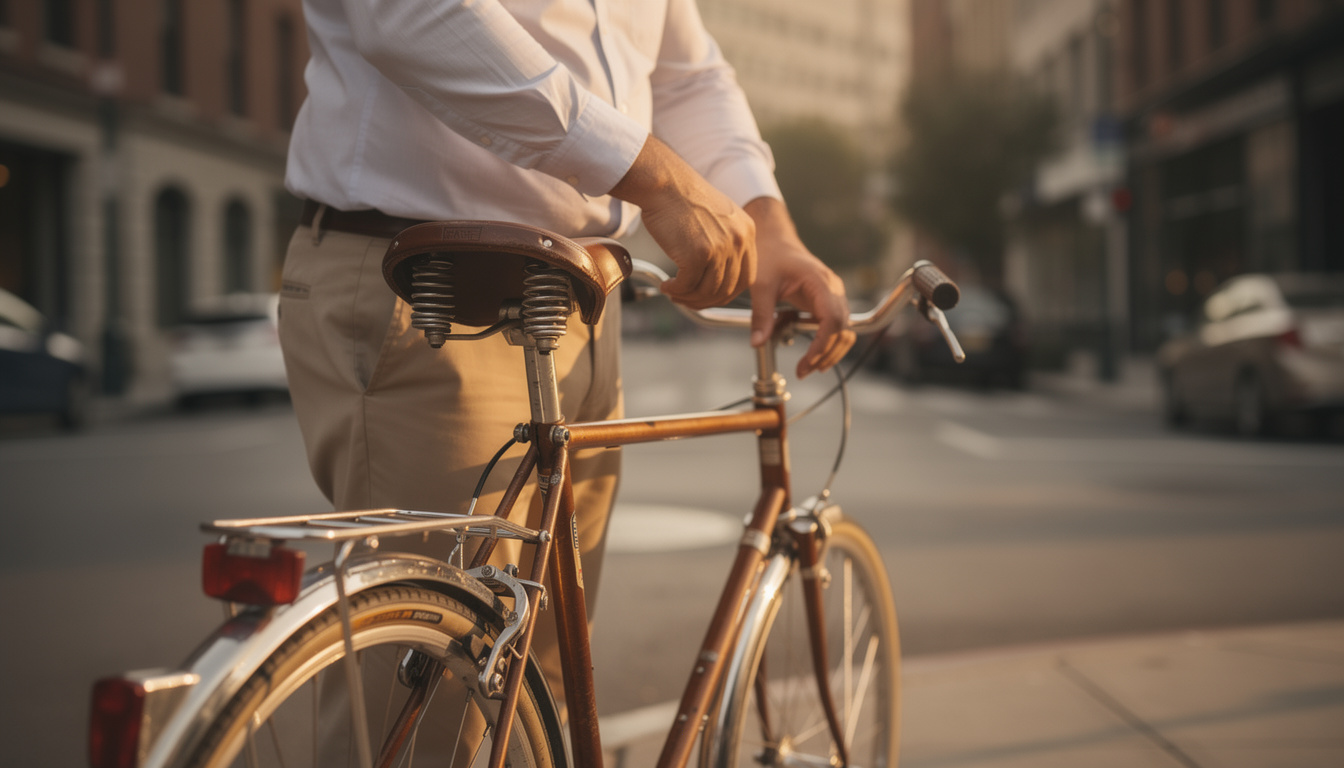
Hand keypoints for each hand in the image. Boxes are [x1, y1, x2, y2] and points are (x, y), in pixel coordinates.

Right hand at [610, 136, 755, 308]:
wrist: (665, 183)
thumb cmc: (682, 199)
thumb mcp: (717, 217)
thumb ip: (724, 242)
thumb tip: (716, 275)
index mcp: (747, 232)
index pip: (747, 277)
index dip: (727, 292)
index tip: (709, 295)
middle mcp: (738, 241)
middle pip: (728, 289)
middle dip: (706, 301)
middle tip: (686, 299)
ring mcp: (720, 248)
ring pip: (708, 291)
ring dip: (688, 298)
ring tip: (674, 293)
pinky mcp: (699, 254)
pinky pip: (688, 285)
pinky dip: (675, 291)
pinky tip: (667, 286)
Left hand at [744, 198, 853, 377]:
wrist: (774, 239)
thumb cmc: (770, 255)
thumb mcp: (761, 284)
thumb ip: (761, 315)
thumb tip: (758, 343)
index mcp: (820, 282)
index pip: (832, 319)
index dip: (823, 343)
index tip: (809, 361)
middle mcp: (832, 290)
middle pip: (842, 330)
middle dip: (826, 353)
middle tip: (804, 371)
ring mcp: (832, 296)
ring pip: (842, 331)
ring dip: (827, 351)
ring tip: (806, 367)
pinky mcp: (825, 302)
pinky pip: (831, 327)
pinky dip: (820, 340)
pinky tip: (798, 341)